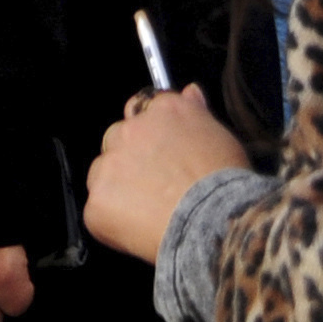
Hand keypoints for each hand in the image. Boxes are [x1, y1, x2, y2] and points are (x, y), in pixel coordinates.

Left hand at [84, 85, 250, 264]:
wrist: (214, 223)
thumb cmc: (225, 185)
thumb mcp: (220, 139)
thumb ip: (196, 112)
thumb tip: (189, 91)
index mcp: (162, 111)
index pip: (143, 110)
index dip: (151, 134)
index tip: (160, 152)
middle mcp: (130, 130)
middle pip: (118, 139)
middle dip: (130, 159)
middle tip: (156, 186)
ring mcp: (110, 164)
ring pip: (103, 173)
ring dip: (118, 188)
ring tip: (150, 212)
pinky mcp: (98, 199)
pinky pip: (98, 210)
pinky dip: (113, 222)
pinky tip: (140, 230)